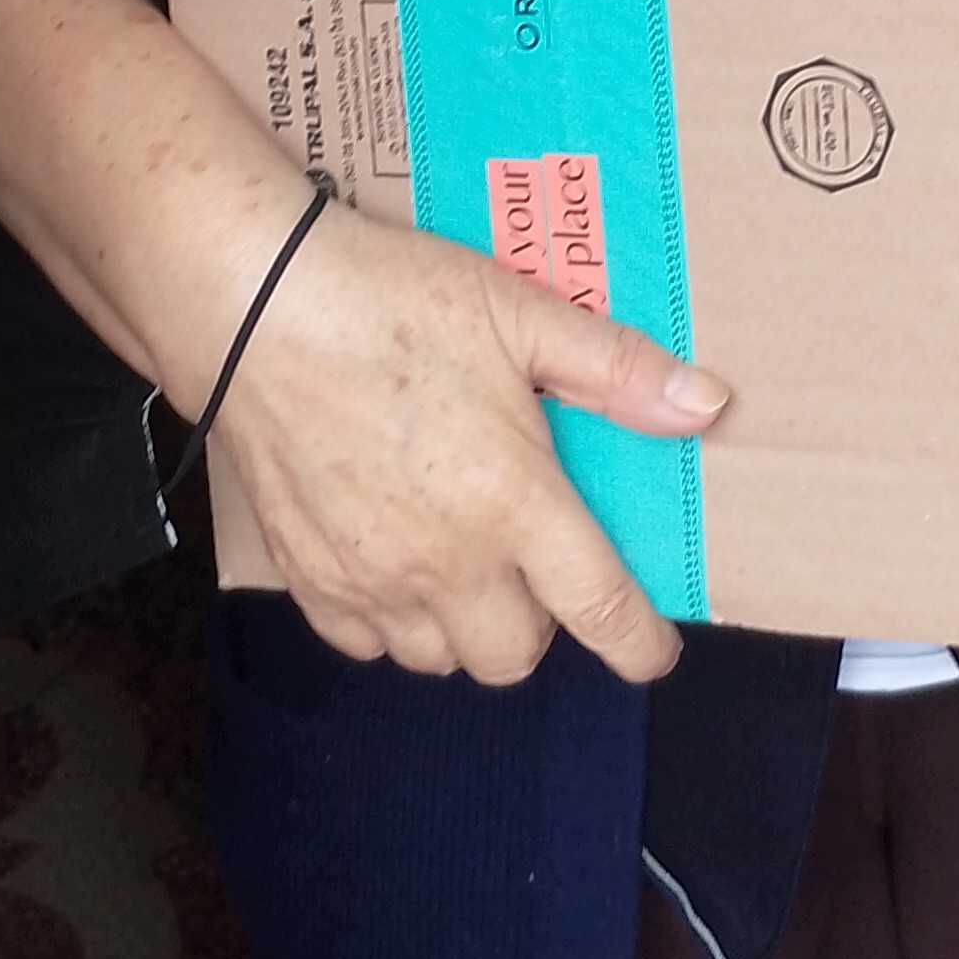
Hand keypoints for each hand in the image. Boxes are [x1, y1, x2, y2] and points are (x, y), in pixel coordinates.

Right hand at [183, 190, 729, 687]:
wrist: (253, 306)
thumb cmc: (390, 298)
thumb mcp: (517, 311)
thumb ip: (615, 369)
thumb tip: (706, 405)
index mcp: (514, 502)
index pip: (598, 611)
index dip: (638, 645)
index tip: (650, 651)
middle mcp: (447, 561)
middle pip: (514, 658)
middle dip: (537, 626)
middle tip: (531, 561)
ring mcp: (371, 578)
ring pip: (438, 659)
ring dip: (462, 627)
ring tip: (460, 559)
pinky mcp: (308, 578)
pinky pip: (366, 643)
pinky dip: (389, 623)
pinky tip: (391, 560)